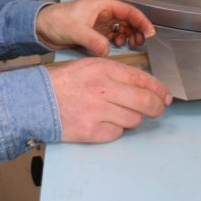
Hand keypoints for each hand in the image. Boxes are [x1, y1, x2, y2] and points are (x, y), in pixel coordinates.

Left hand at [36, 0, 155, 55]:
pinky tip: (117, 48)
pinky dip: (119, 42)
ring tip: (131, 46)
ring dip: (129, 36)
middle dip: (137, 30)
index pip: (128, 10)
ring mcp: (100, 23)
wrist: (41, 28)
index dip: (141, 21)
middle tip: (141, 43)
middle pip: (128, 19)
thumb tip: (108, 51)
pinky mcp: (95, 32)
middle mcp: (104, 13)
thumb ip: (93, 40)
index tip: (150, 33)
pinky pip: (113, 36)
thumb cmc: (57, 21)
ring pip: (122, 28)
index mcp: (102, 5)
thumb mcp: (76, 29)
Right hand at [47, 57, 171, 142]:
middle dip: (157, 107)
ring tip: (123, 115)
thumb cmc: (61, 82)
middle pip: (145, 101)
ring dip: (133, 119)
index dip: (159, 89)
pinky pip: (117, 133)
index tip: (165, 96)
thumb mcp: (89, 67)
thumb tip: (141, 85)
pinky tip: (106, 123)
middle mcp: (103, 88)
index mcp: (104, 68)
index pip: (142, 79)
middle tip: (158, 109)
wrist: (34, 100)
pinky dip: (116, 130)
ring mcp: (98, 111)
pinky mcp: (92, 131)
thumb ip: (114, 74)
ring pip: (134, 119)